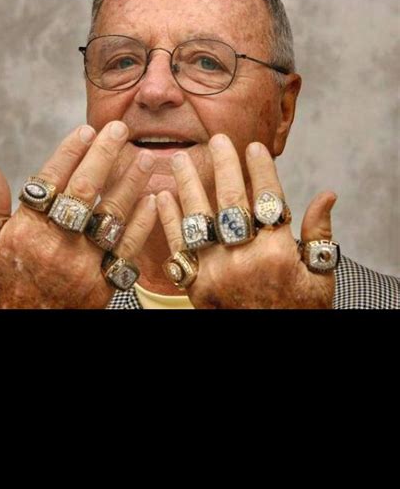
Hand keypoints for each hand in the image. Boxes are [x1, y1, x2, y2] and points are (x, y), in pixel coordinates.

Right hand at [0, 122, 157, 308]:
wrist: (18, 331)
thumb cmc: (2, 289)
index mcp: (26, 231)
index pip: (50, 181)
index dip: (69, 152)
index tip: (85, 130)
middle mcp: (56, 244)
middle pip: (85, 190)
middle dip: (104, 155)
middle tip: (119, 129)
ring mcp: (83, 264)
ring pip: (112, 215)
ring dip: (131, 183)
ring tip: (146, 157)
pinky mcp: (103, 283)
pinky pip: (128, 248)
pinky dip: (142, 223)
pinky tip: (152, 200)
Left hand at [156, 135, 336, 308]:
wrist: (269, 348)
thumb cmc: (298, 312)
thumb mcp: (320, 279)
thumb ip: (319, 236)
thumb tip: (327, 195)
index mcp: (277, 253)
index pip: (269, 200)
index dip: (262, 170)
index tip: (255, 148)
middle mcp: (244, 258)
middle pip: (231, 201)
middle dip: (224, 165)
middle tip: (217, 139)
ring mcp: (215, 271)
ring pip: (198, 217)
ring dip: (188, 184)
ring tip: (179, 158)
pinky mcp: (195, 284)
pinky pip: (177, 245)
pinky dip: (168, 219)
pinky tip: (162, 195)